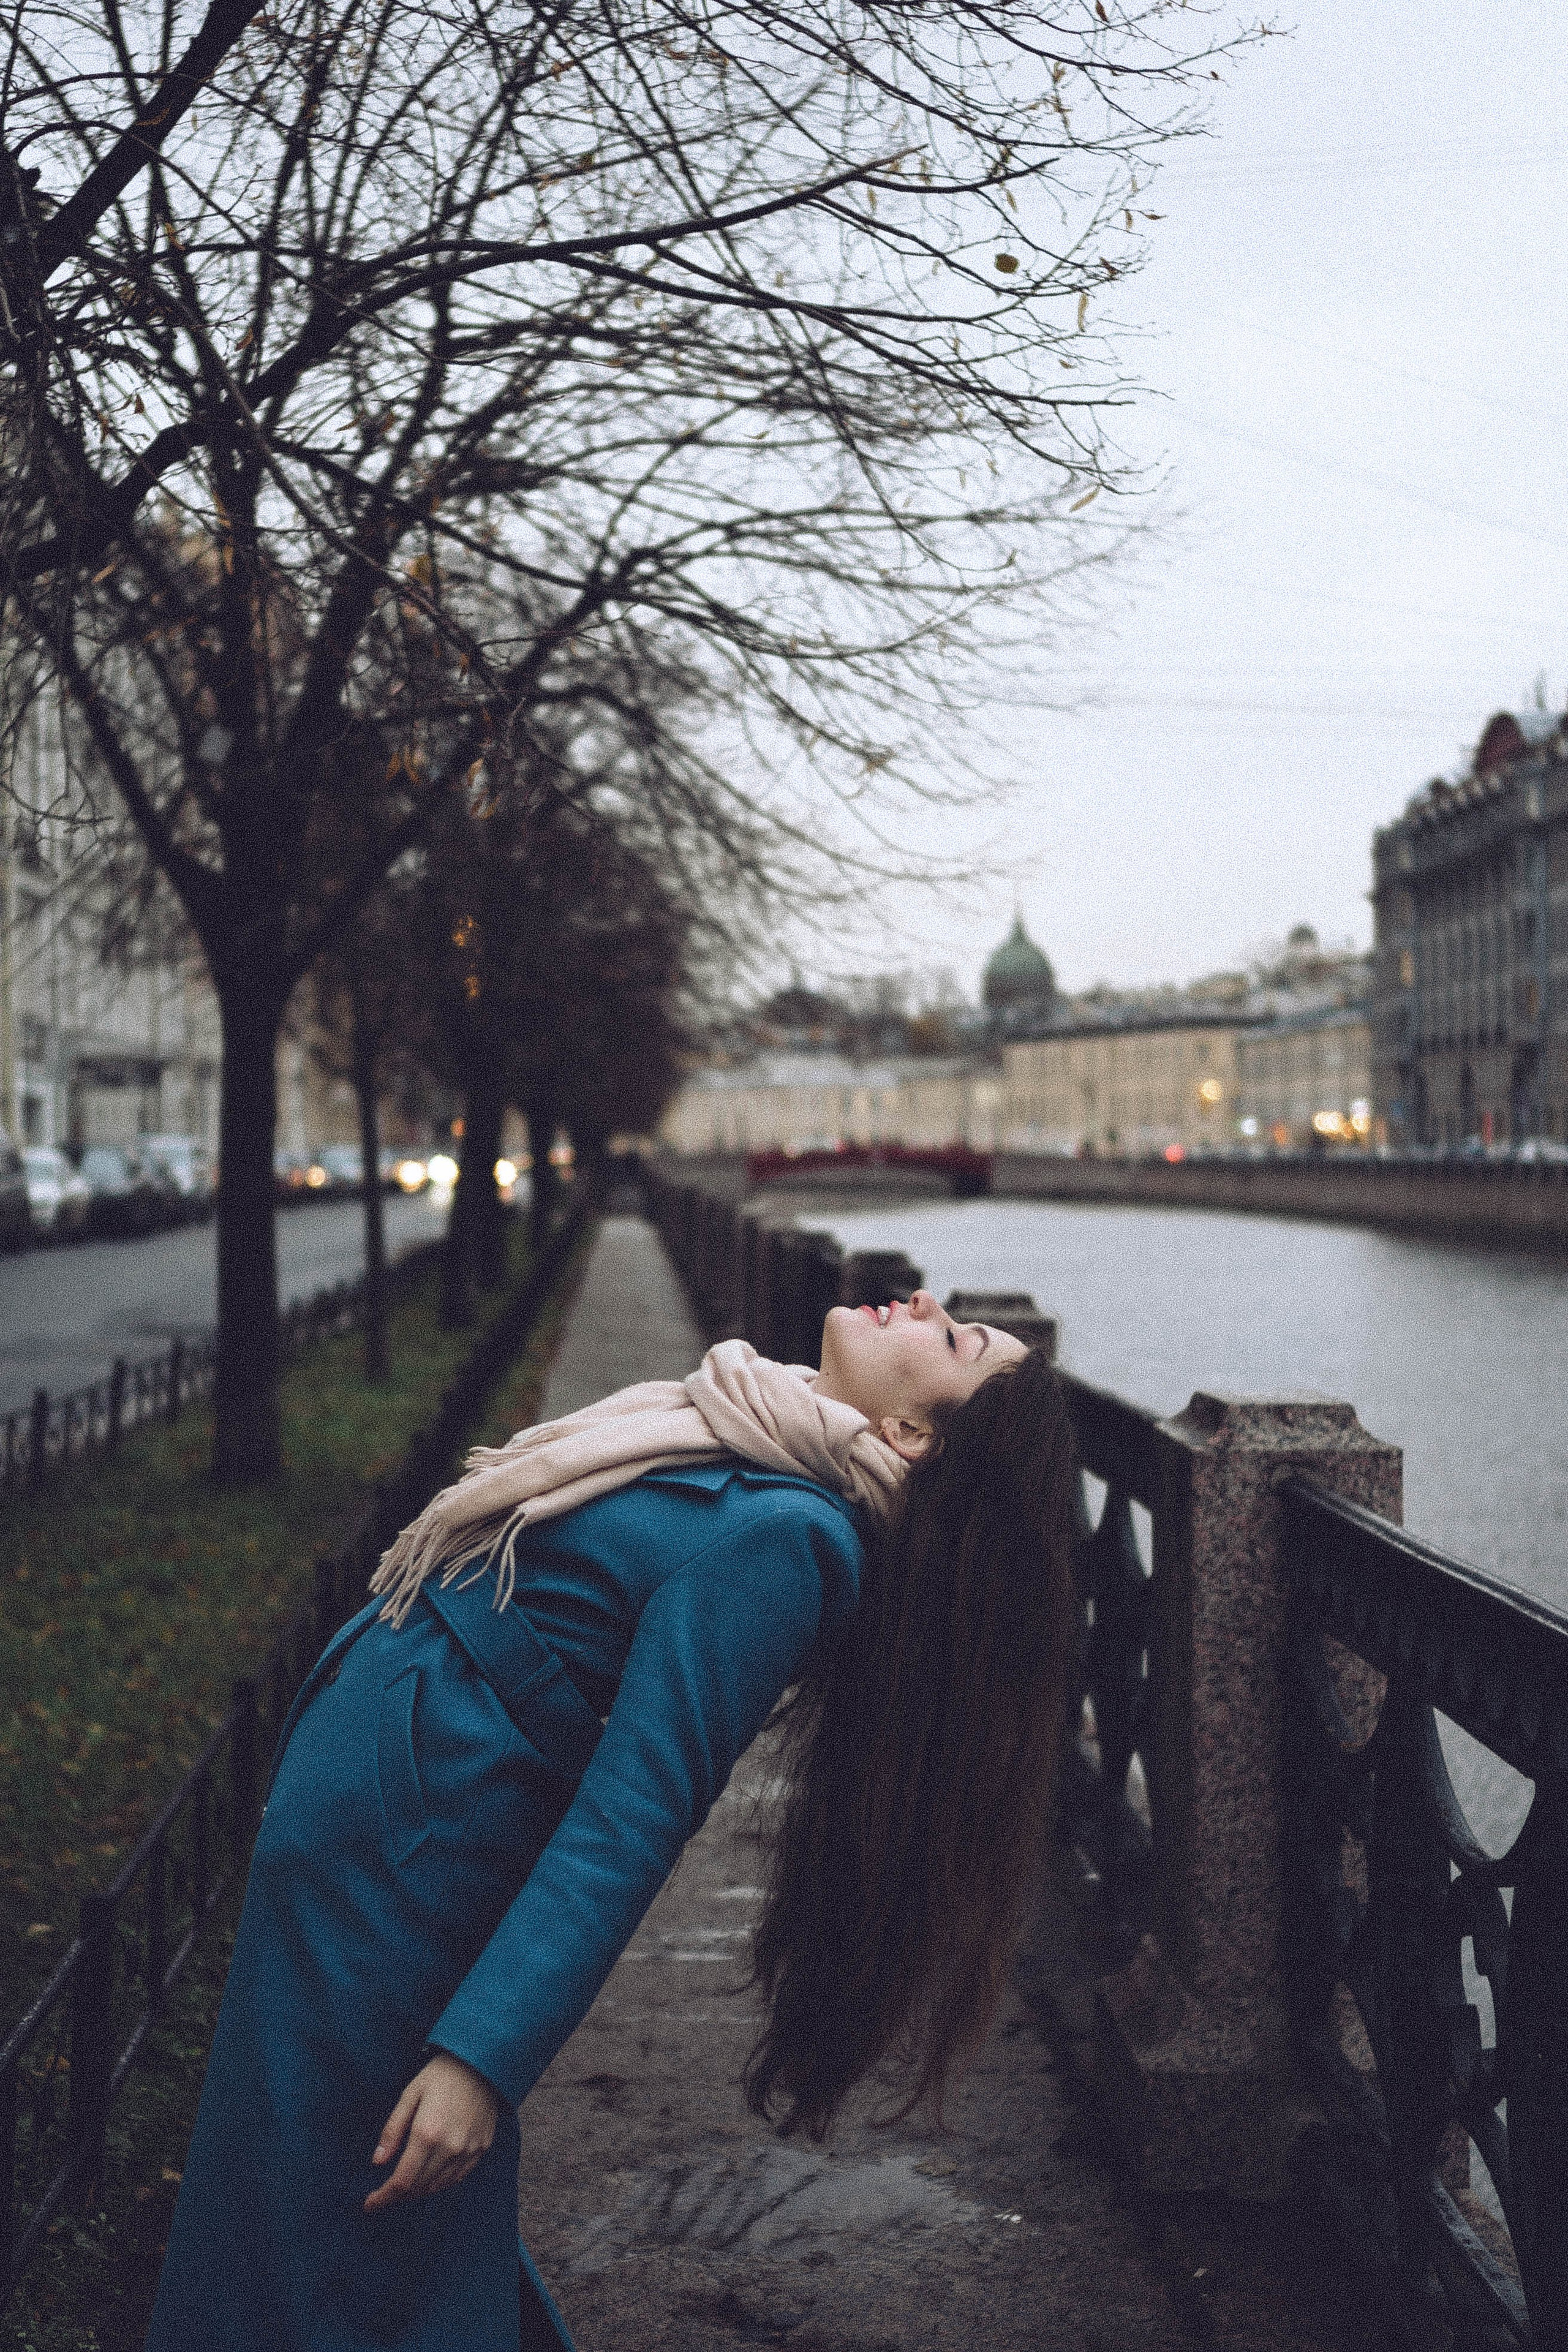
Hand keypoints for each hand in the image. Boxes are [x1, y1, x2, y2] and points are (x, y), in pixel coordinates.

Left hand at [364, 2052, 499, 2211]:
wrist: (481, 2061)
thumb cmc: (441, 2075)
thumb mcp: (410, 2095)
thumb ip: (393, 2130)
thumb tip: (377, 2162)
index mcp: (427, 2134)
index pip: (401, 2181)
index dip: (383, 2197)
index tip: (368, 2205)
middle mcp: (449, 2148)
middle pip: (419, 2188)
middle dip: (397, 2195)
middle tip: (384, 2192)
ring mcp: (468, 2150)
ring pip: (438, 2186)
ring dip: (418, 2190)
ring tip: (405, 2184)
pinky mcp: (482, 2148)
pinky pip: (458, 2177)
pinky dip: (440, 2182)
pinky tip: (430, 2175)